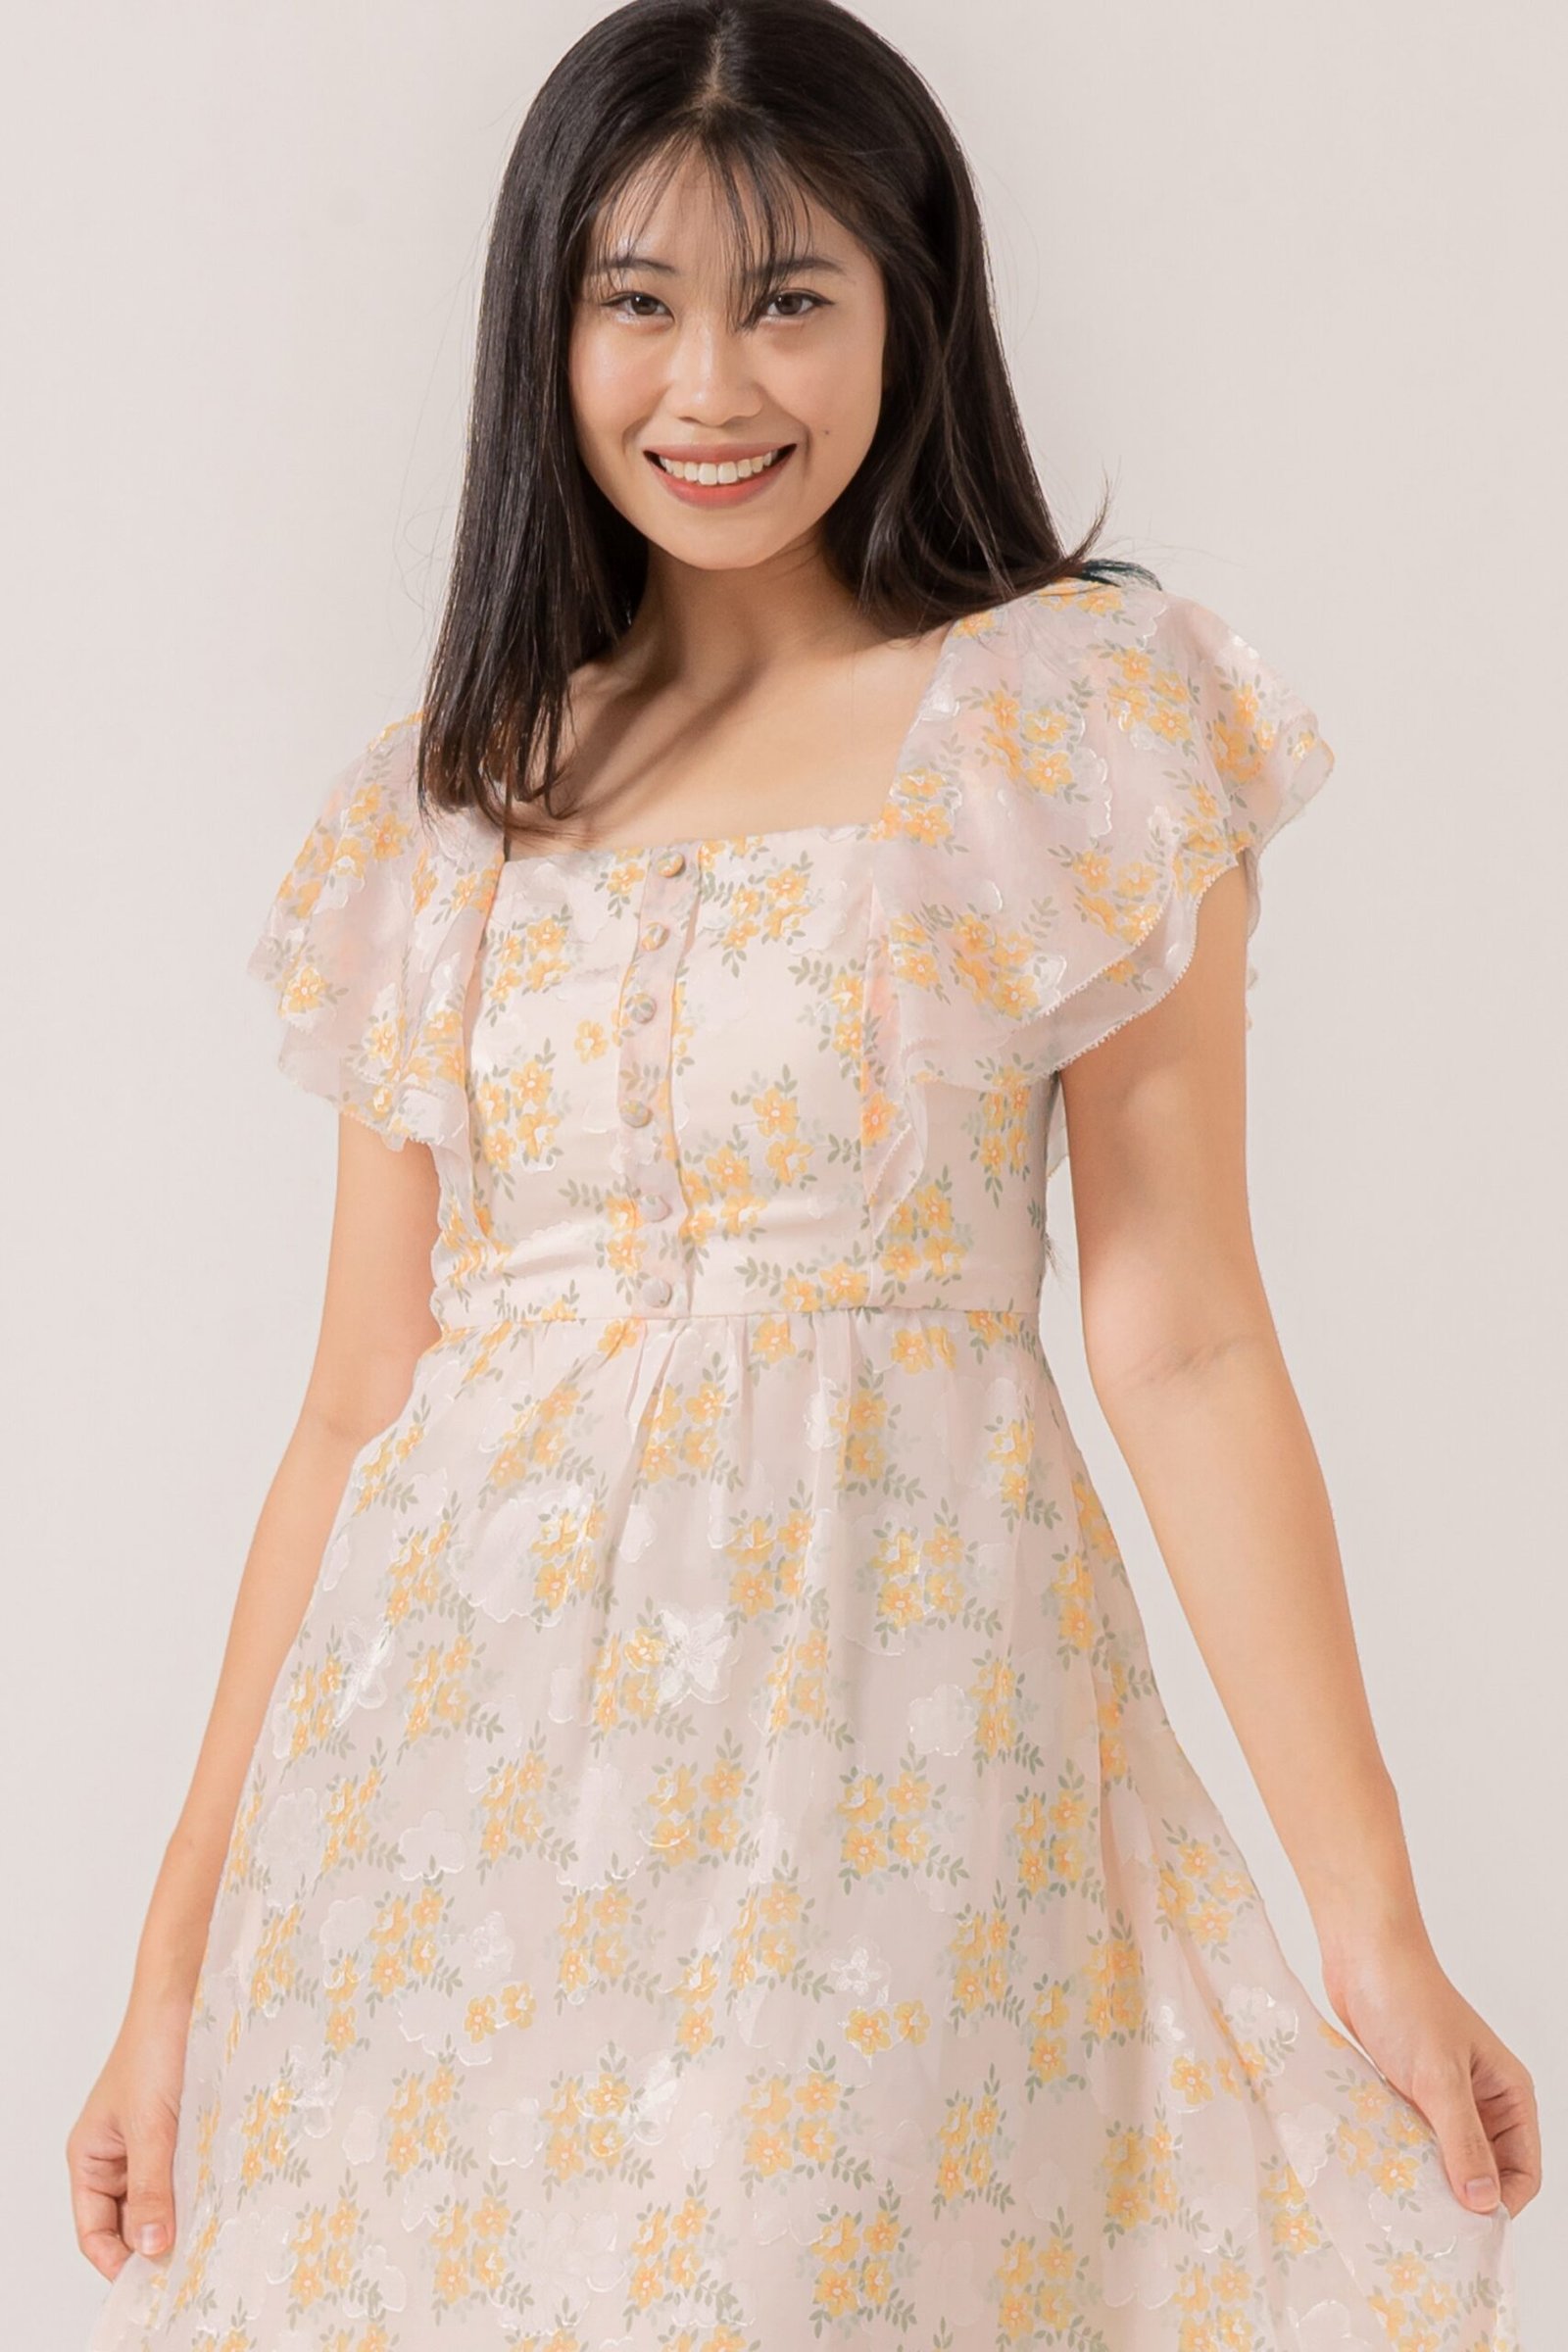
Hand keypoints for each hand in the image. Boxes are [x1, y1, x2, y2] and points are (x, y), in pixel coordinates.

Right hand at [66, 1991, 192, 2280]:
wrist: (187, 1994)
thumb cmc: (154, 2049)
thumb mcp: (151, 2126)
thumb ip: (150, 2188)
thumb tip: (152, 2249)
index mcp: (90, 2158)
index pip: (94, 2232)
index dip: (120, 2261)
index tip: (156, 2280)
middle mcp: (116, 2157)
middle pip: (129, 2222)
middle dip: (155, 2241)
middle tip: (192, 2261)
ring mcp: (151, 2145)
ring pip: (162, 2199)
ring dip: (183, 2214)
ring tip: (210, 2233)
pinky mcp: (183, 2131)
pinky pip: (186, 2174)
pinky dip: (200, 2188)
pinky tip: (222, 2198)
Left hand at [1320, 1928, 1540, 2219]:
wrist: (1362, 1953)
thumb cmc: (1408, 2002)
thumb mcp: (1439, 2077)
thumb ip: (1462, 2141)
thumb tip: (1483, 2204)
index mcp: (1509, 2094)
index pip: (1522, 2172)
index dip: (1500, 2204)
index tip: (1464, 2230)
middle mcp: (1483, 2099)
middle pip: (1484, 2170)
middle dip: (1460, 2196)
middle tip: (1426, 2220)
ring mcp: (1444, 2096)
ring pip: (1445, 2156)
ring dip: (1427, 2175)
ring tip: (1401, 2197)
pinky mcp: (1409, 2090)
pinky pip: (1415, 2137)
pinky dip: (1403, 2153)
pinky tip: (1382, 2166)